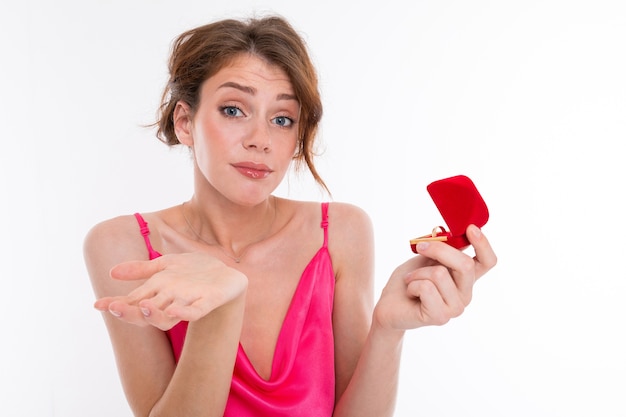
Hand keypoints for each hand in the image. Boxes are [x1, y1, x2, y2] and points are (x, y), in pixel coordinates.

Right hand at [94, 252, 247, 329]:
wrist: (225, 273)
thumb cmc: (194, 272)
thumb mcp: (166, 265)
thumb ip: (141, 269)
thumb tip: (112, 272)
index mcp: (158, 293)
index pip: (132, 301)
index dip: (116, 304)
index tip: (98, 304)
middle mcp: (169, 301)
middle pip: (145, 313)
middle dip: (130, 312)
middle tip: (115, 308)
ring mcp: (187, 302)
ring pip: (166, 317)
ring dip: (154, 314)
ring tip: (143, 306)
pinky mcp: (207, 302)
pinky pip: (195, 312)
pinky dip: (184, 313)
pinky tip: (174, 311)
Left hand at [375, 225, 495, 330]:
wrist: (389, 304)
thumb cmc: (409, 279)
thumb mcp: (426, 258)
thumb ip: (444, 249)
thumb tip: (456, 236)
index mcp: (465, 278)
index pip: (487, 261)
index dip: (483, 244)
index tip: (471, 228)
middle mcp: (465, 294)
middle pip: (465, 264)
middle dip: (439, 250)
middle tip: (420, 247)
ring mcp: (455, 307)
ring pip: (440, 274)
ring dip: (418, 272)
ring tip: (411, 280)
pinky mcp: (440, 317)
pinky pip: (426, 287)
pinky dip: (412, 284)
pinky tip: (410, 292)